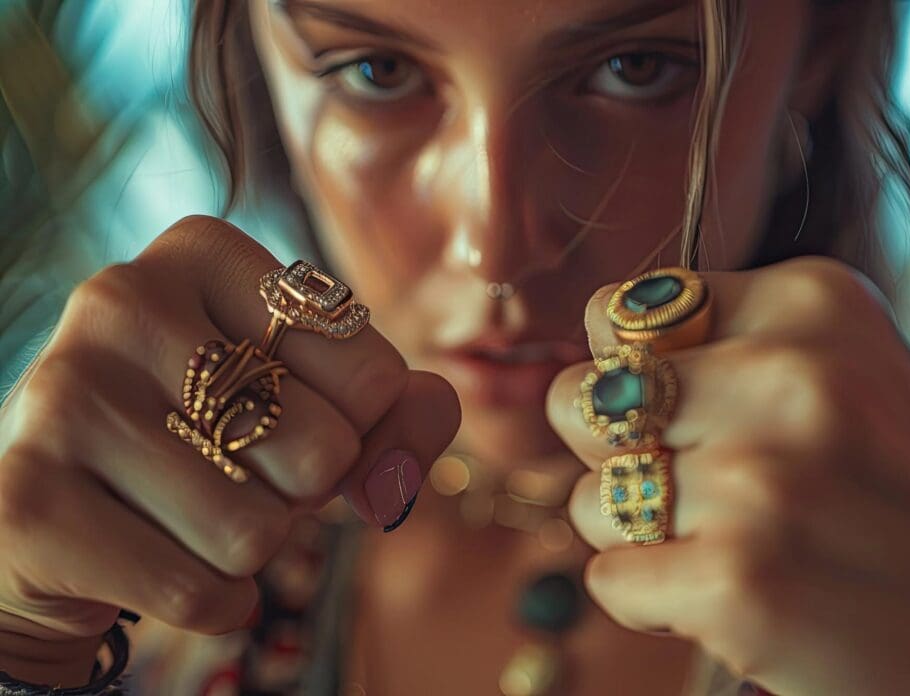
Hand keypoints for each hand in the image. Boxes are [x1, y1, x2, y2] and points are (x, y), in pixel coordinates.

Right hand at [0, 216, 459, 684]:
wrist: (68, 514)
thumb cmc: (211, 439)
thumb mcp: (318, 405)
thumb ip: (401, 409)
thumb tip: (420, 430)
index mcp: (203, 252)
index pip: (376, 375)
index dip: (362, 430)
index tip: (299, 419)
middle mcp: (120, 298)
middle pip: (321, 450)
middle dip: (301, 491)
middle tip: (235, 470)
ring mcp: (63, 395)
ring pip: (258, 530)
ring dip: (252, 548)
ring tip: (189, 511)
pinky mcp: (28, 501)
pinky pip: (198, 590)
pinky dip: (213, 601)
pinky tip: (163, 562)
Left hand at [548, 257, 909, 694]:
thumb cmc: (898, 507)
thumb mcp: (840, 376)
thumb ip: (719, 350)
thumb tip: (583, 372)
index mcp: (813, 300)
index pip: (613, 314)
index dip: (632, 381)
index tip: (700, 422)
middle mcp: (791, 373)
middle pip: (579, 398)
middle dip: (620, 456)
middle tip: (711, 496)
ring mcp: (764, 477)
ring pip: (588, 497)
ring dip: (641, 537)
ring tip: (741, 549)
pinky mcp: (740, 578)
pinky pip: (607, 578)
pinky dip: (653, 602)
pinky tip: (736, 603)